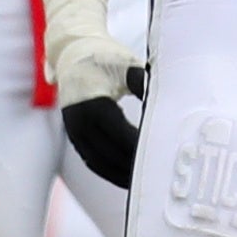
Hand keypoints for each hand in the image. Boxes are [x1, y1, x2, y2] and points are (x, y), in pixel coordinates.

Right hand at [43, 0, 143, 185]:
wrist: (73, 50)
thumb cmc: (106, 56)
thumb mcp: (128, 65)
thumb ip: (144, 84)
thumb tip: (164, 102)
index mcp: (93, 102)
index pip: (120, 134)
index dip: (139, 149)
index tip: (159, 158)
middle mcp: (79, 119)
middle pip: (109, 153)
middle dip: (132, 168)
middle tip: (156, 179)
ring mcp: (73, 128)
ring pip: (97, 162)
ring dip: (119, 175)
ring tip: (142, 185)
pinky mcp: (73, 133)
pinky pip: (90, 159)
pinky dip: (107, 170)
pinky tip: (124, 177)